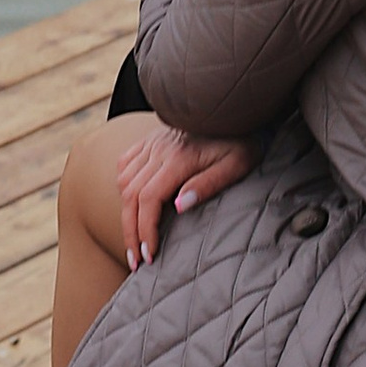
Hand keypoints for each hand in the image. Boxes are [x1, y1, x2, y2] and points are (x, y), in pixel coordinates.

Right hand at [116, 123, 256, 268]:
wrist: (235, 106)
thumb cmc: (243, 138)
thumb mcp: (237, 163)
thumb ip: (208, 184)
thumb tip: (179, 207)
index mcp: (179, 157)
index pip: (148, 199)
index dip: (144, 230)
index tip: (149, 256)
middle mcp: (159, 148)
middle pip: (130, 195)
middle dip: (130, 232)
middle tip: (135, 260)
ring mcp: (153, 142)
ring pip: (124, 180)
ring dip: (125, 212)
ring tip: (133, 239)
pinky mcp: (151, 138)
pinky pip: (126, 162)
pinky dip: (122, 184)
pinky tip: (130, 202)